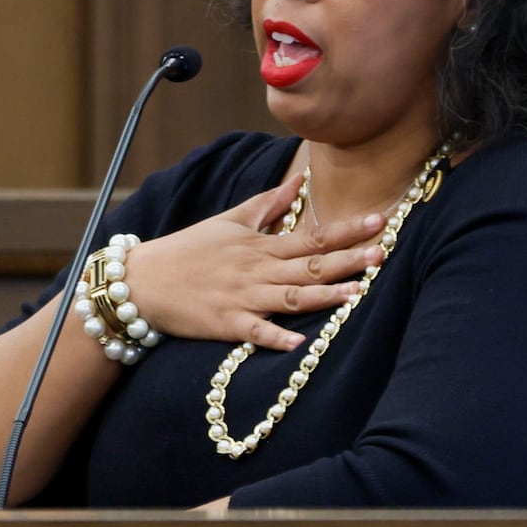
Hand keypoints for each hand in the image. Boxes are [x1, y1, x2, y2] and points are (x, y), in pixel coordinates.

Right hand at [124, 173, 387, 351]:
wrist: (143, 280)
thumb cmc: (188, 249)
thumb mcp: (229, 220)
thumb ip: (268, 204)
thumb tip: (299, 182)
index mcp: (261, 246)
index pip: (312, 236)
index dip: (347, 229)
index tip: (379, 220)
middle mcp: (257, 270)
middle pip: (309, 266)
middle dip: (347, 260)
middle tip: (383, 252)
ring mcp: (242, 297)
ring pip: (290, 297)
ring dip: (323, 296)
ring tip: (355, 293)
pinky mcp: (226, 324)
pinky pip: (256, 332)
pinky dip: (276, 338)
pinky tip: (299, 344)